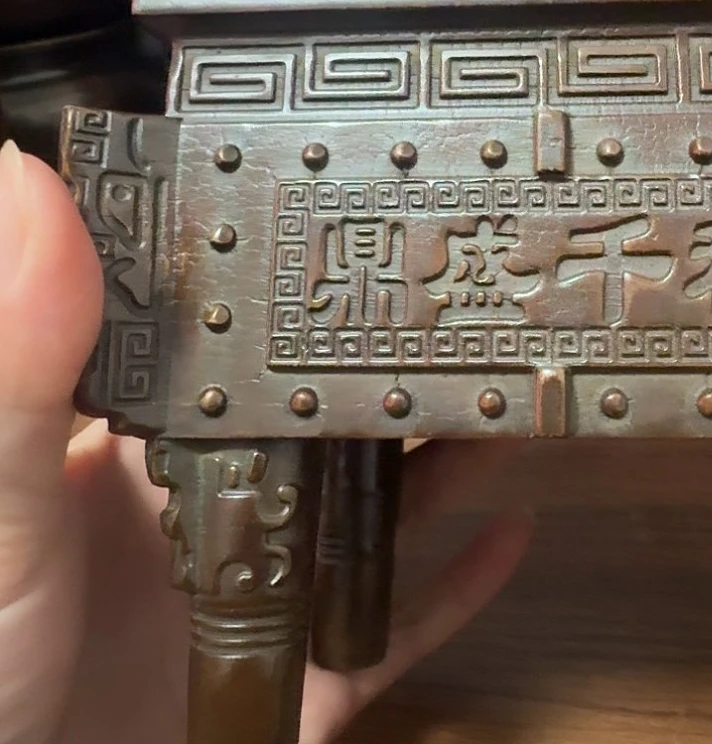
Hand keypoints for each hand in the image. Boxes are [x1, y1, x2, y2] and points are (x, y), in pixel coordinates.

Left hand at [0, 142, 531, 743]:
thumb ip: (21, 353)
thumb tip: (30, 177)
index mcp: (137, 448)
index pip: (233, 343)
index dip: (294, 286)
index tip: (359, 220)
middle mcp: (208, 508)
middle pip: (325, 423)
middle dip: (394, 368)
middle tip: (463, 304)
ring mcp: (263, 594)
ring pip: (377, 515)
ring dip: (447, 461)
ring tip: (509, 398)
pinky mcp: (302, 682)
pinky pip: (395, 628)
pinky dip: (458, 587)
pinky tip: (514, 533)